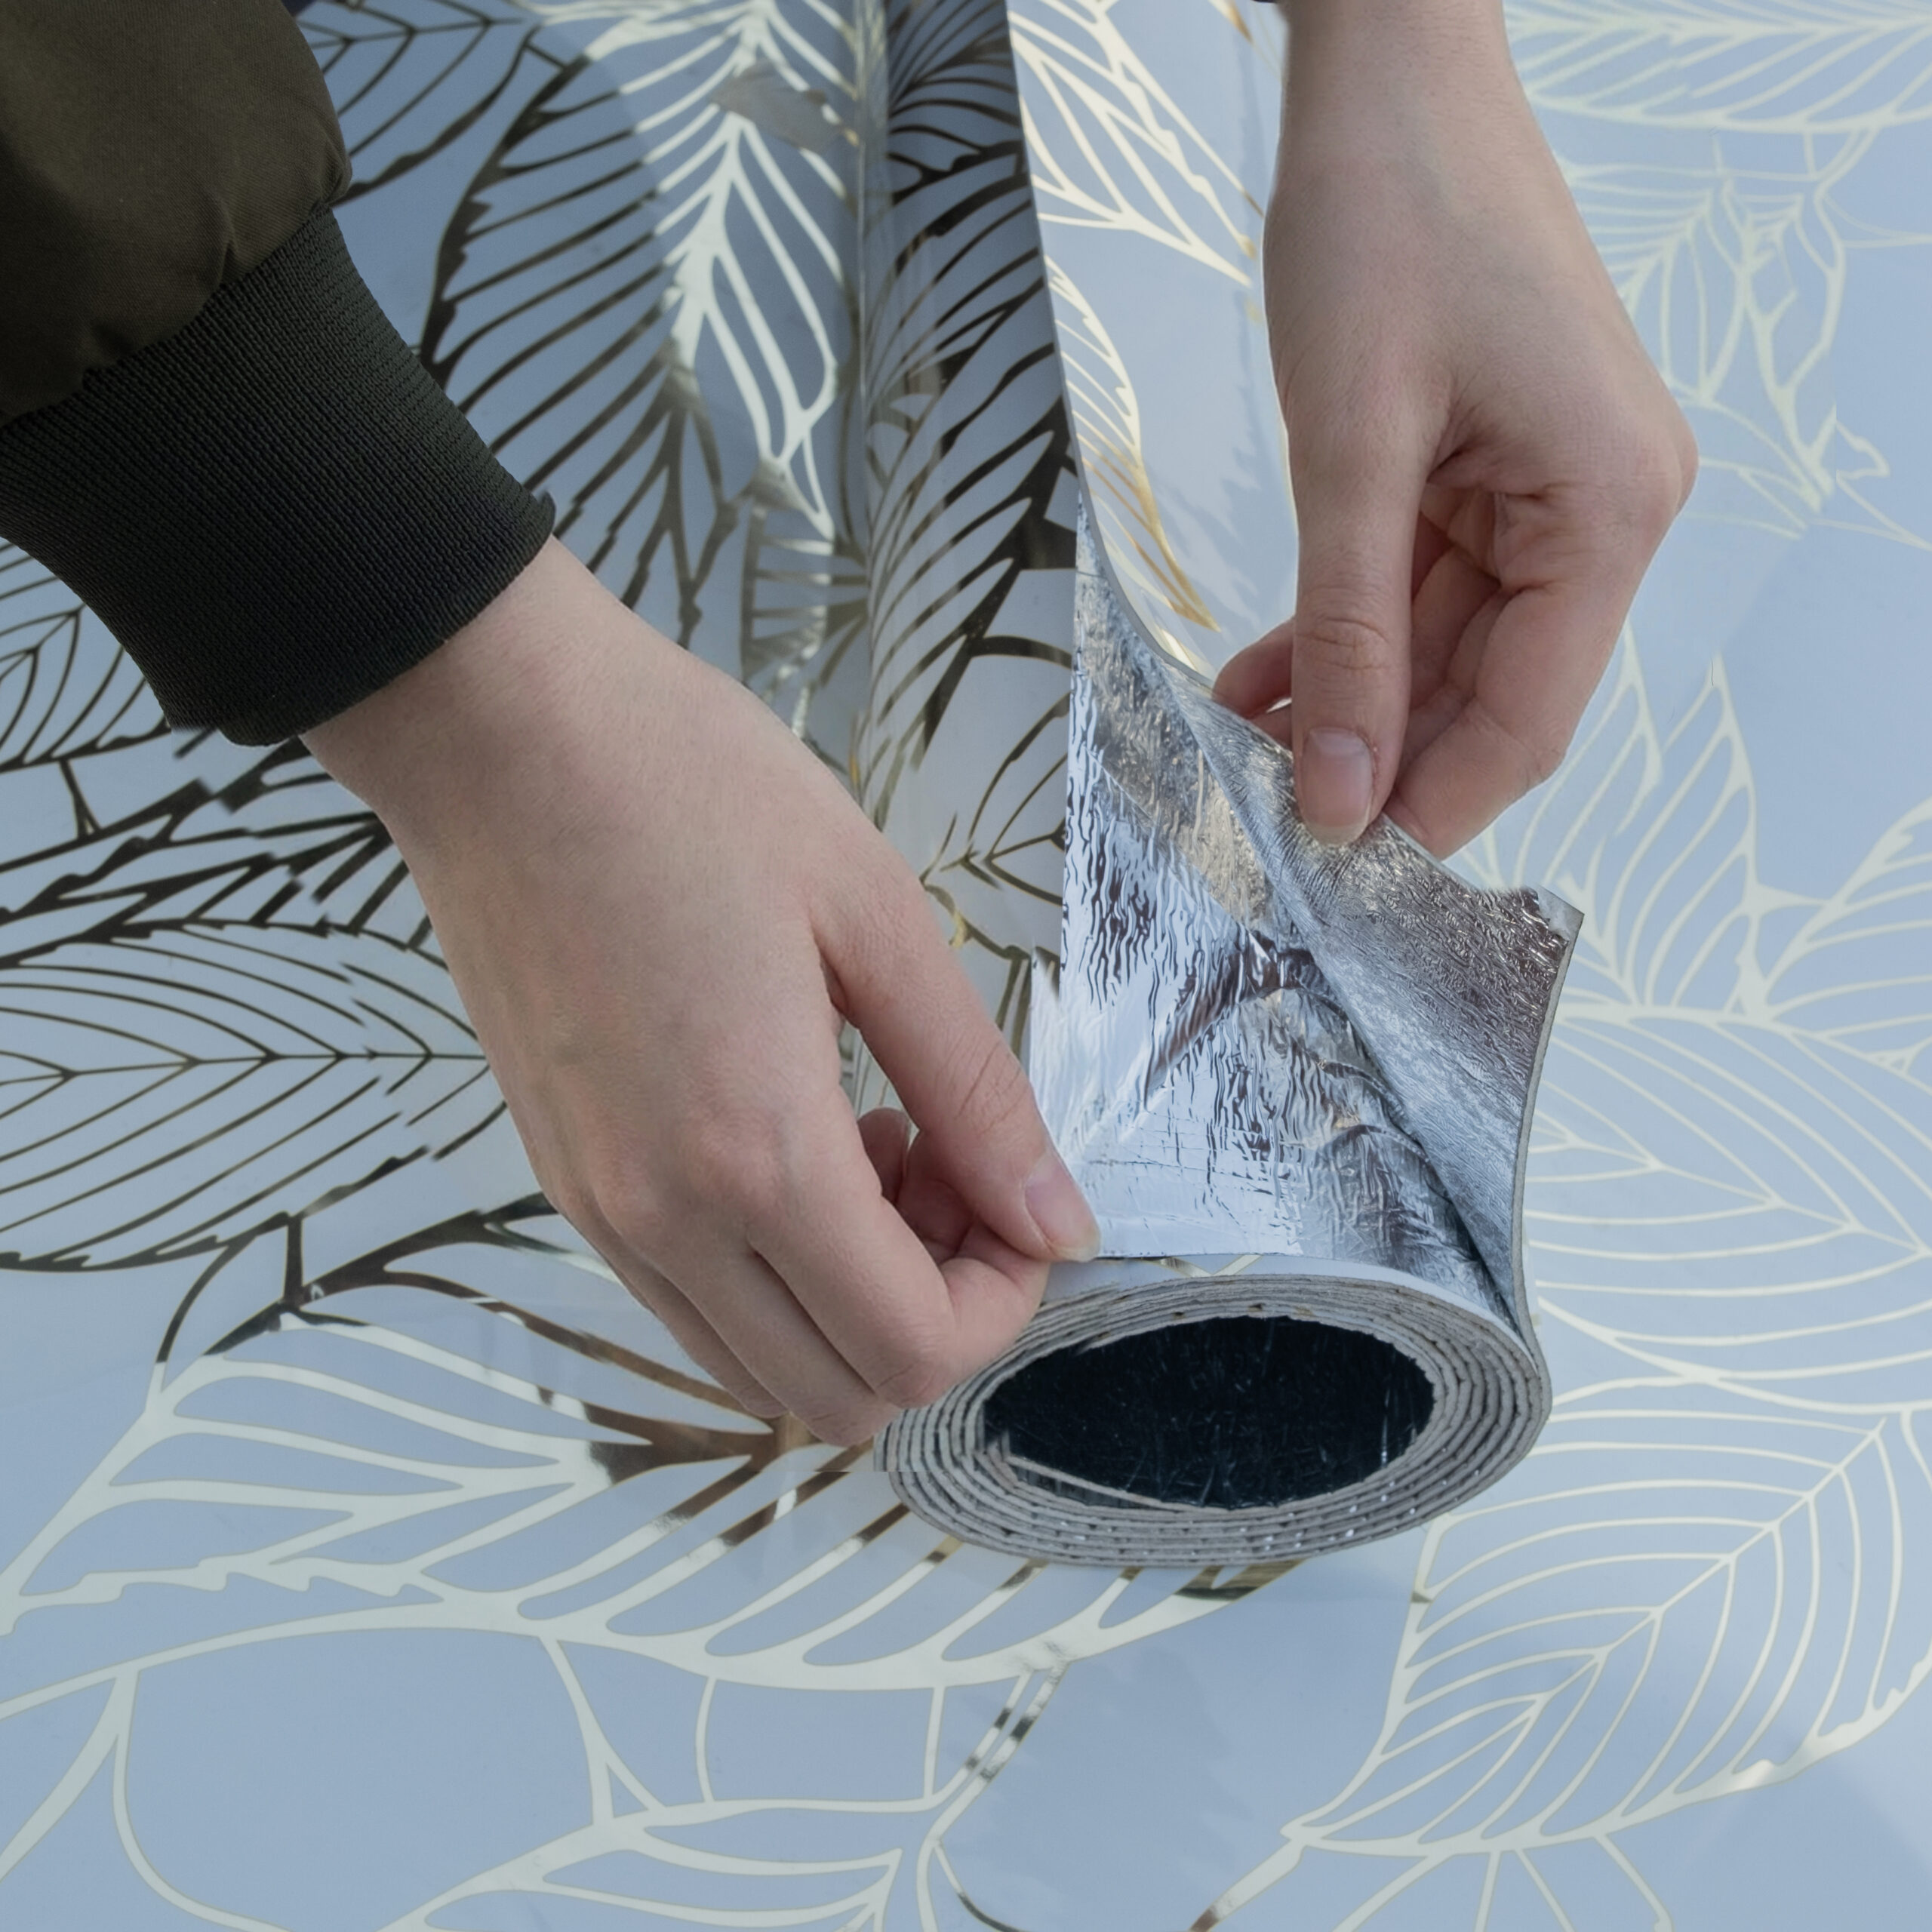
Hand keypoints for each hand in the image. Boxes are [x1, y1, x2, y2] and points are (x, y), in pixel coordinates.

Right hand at [304, 541, 1097, 1443]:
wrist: (498, 734)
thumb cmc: (693, 789)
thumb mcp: (879, 920)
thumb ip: (979, 1093)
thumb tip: (1059, 1220)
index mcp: (755, 1156)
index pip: (911, 1352)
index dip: (1004, 1301)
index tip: (1017, 1194)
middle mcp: (661, 1220)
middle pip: (837, 1397)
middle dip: (934, 1314)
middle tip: (954, 1173)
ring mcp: (597, 1212)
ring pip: (757, 1370)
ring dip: (849, 1302)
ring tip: (873, 1148)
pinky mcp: (561, 1182)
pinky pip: (688, 1306)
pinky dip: (769, 1275)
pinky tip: (791, 1141)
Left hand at [1215, 0, 1696, 853]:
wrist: (1386, 76)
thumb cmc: (1386, 220)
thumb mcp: (1352, 451)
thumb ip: (1347, 634)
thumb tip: (1338, 789)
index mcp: (1607, 508)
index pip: (1527, 717)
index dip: (1428, 805)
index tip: (1330, 866)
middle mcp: (1598, 511)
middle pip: (1488, 694)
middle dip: (1374, 754)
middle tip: (1261, 811)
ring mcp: (1543, 492)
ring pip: (1441, 650)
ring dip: (1342, 699)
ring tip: (1237, 744)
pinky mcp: (1486, 470)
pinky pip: (1414, 587)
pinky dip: (1341, 632)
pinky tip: (1259, 680)